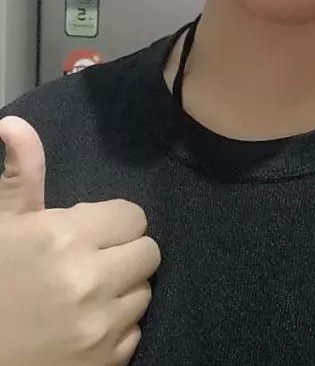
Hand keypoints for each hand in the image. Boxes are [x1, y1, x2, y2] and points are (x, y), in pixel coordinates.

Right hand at [0, 115, 160, 365]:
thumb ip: (22, 174)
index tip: (87, 232)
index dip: (111, 222)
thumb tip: (14, 123)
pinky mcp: (106, 365)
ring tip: (84, 294)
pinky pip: (135, 334)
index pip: (133, 216)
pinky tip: (84, 327)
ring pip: (145, 292)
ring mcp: (100, 328)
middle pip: (148, 252)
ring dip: (122, 290)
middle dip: (123, 252)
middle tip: (90, 261)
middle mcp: (91, 281)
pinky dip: (116, 329)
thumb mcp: (2, 226)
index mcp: (64, 238)